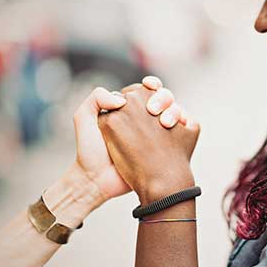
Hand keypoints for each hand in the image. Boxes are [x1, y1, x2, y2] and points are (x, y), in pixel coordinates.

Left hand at [70, 77, 184, 202]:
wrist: (98, 181)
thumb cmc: (90, 152)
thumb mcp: (85, 120)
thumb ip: (96, 98)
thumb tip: (123, 98)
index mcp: (126, 108)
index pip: (143, 90)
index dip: (151, 85)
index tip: (150, 86)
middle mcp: (142, 118)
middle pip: (162, 99)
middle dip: (164, 99)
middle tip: (154, 110)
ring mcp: (154, 134)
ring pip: (172, 113)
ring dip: (174, 112)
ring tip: (165, 123)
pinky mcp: (162, 148)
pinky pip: (177, 132)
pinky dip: (181, 127)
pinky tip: (176, 128)